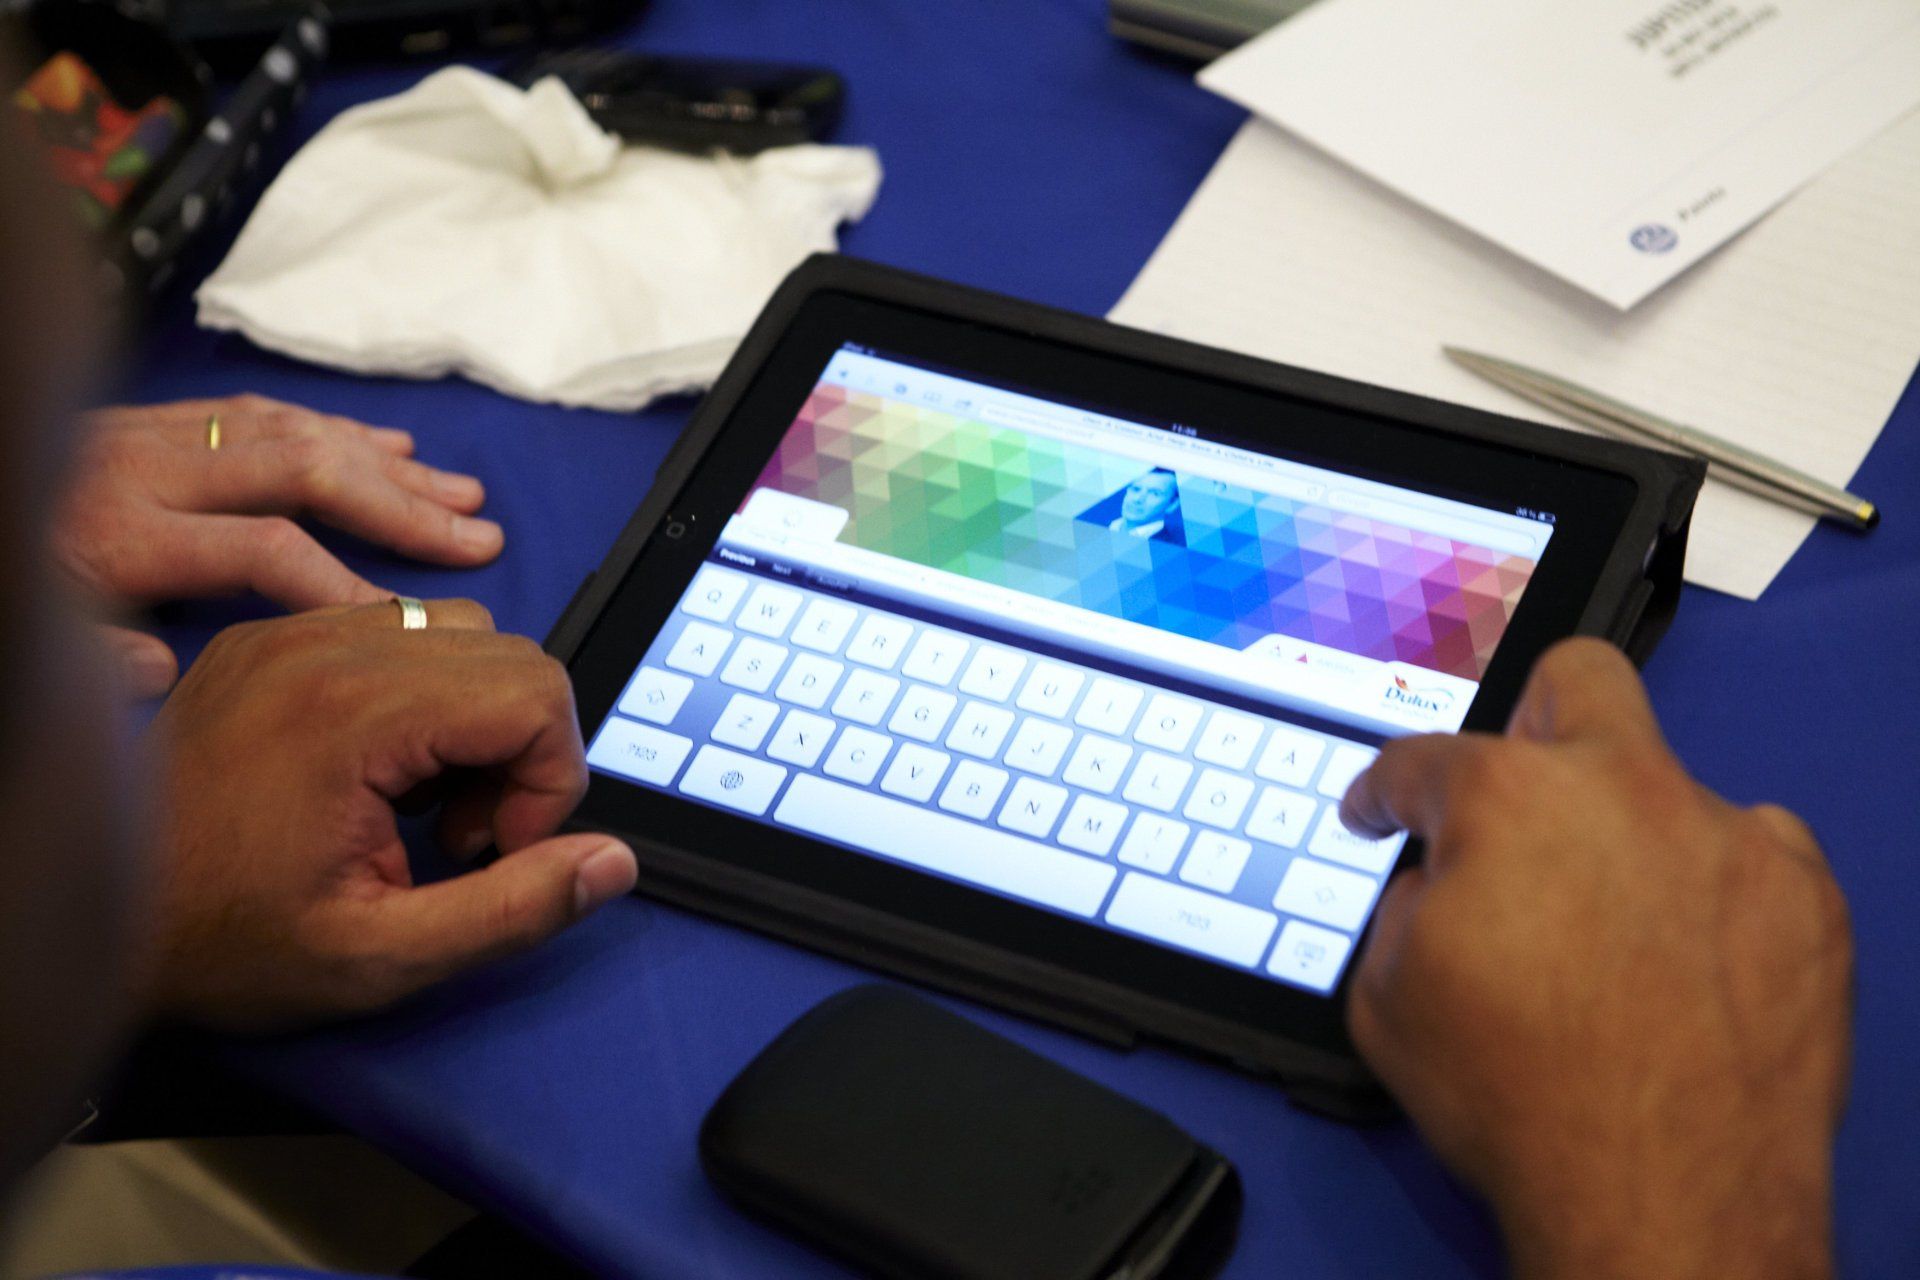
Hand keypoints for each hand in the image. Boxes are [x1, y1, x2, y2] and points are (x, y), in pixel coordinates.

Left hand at [57, 395, 503, 695]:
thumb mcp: (20, 639)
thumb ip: (88, 659)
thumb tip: (161, 668)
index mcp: (117, 531)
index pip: (261, 550)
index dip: (343, 584)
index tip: (412, 623)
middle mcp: (147, 467)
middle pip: (300, 469)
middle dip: (399, 503)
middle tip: (479, 535)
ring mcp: (153, 434)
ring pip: (292, 432)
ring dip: (386, 463)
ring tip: (462, 495)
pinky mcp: (151, 420)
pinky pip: (262, 412)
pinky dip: (334, 428)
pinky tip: (387, 441)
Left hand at [143, 601, 635, 1030]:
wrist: (91, 917)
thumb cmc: (222, 942)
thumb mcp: (381, 958)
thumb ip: (513, 909)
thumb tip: (611, 860)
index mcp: (352, 715)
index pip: (536, 691)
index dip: (550, 779)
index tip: (496, 850)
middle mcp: (325, 649)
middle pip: (512, 653)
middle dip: (521, 750)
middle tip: (460, 835)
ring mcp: (294, 635)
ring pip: (462, 630)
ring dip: (477, 716)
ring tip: (421, 803)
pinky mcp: (274, 640)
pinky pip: (398, 628)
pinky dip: (425, 693)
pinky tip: (382, 770)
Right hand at [1340, 640, 1850, 1279]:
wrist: (1663, 1200)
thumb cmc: (1523, 1104)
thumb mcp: (1388, 1003)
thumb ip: (1404, 911)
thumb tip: (1436, 887)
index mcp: (1504, 800)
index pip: (1420, 761)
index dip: (1385, 792)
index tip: (1383, 812)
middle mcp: (1620, 790)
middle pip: (1576, 682)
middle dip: (1532, 722)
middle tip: (1518, 794)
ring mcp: (1724, 834)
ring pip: (1670, 783)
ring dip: (1630, 834)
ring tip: (1617, 930)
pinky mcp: (1804, 894)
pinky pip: (1750, 856)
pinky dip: (1713, 893)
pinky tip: (1688, 961)